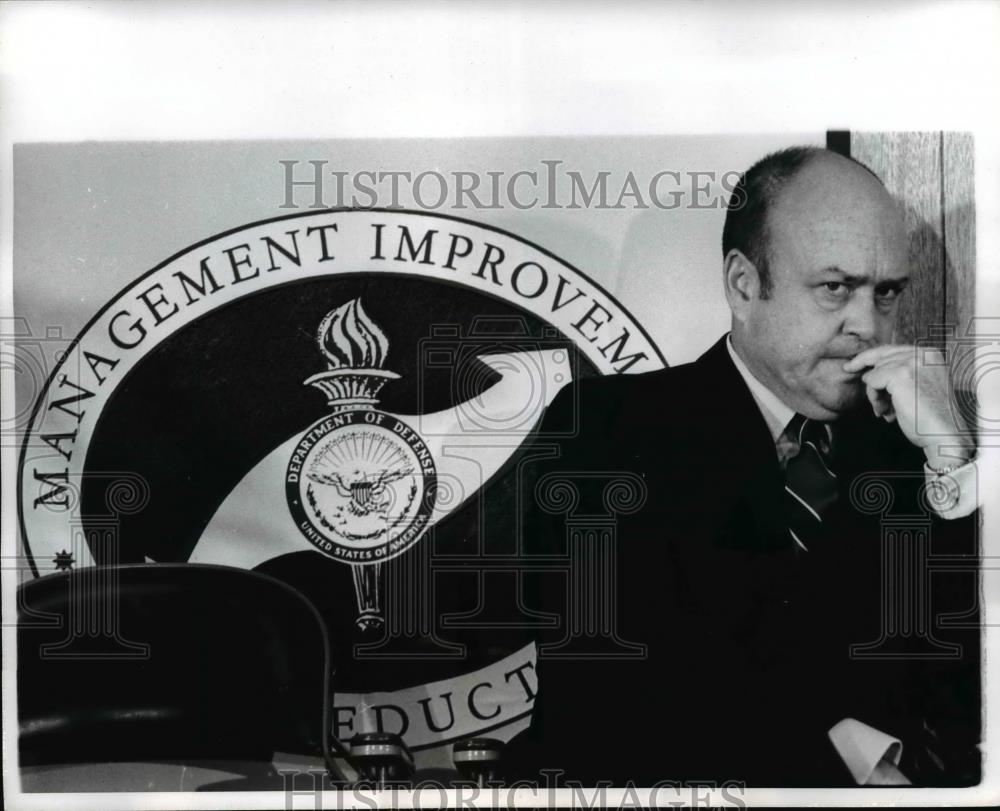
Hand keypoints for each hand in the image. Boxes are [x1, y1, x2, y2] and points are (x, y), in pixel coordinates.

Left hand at [842, 345, 973, 467]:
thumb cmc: (929, 417)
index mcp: (930, 354)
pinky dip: (874, 397)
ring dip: (875, 395)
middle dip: (873, 383)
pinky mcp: (901, 374)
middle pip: (880, 358)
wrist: (943, 434)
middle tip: (874, 403)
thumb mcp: (917, 387)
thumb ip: (899, 375)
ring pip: (874, 371)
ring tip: (885, 411)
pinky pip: (871, 380)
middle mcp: (923, 354)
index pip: (891, 350)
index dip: (868, 359)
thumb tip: (867, 373)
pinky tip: (885, 411)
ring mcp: (912, 362)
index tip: (850, 366)